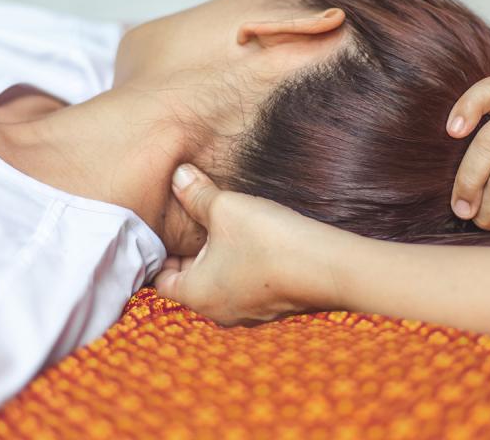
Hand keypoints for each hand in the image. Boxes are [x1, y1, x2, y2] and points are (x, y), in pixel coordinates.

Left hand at [154, 165, 347, 325]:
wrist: (329, 267)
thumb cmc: (269, 241)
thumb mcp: (226, 208)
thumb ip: (196, 193)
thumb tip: (178, 176)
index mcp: (196, 295)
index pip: (161, 281)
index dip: (161, 253)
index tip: (168, 229)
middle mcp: (218, 312)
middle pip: (191, 282)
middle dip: (191, 253)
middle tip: (195, 223)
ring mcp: (249, 313)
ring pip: (221, 284)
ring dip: (220, 259)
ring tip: (227, 230)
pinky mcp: (274, 307)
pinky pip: (248, 287)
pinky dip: (244, 267)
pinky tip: (256, 243)